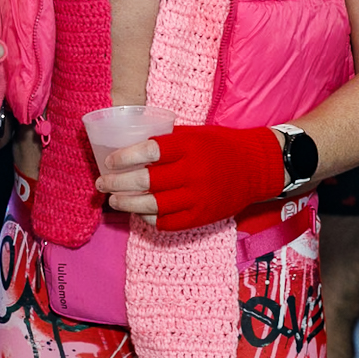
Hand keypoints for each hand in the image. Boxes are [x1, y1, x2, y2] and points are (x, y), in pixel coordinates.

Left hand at [98, 124, 284, 231]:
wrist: (256, 168)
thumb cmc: (219, 147)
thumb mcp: (194, 135)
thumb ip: (166, 143)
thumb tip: (129, 150)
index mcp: (189, 146)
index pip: (149, 151)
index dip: (124, 157)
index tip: (110, 161)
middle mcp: (193, 172)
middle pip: (145, 180)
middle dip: (117, 183)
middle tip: (102, 184)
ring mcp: (197, 197)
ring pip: (152, 205)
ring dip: (127, 204)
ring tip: (113, 201)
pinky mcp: (201, 216)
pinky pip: (167, 222)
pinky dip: (149, 218)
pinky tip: (140, 212)